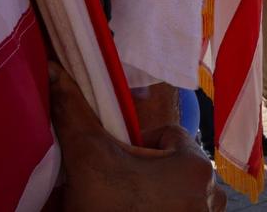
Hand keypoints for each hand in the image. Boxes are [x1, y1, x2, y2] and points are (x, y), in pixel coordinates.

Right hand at [50, 62, 224, 211]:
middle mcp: (212, 195)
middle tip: (117, 189)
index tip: (118, 164)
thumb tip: (54, 68)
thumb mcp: (88, 157)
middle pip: (174, 166)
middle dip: (145, 174)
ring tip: (123, 205)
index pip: (168, 135)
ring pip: (178, 194)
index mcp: (197, 165)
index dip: (137, 146)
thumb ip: (74, 111)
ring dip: (154, 198)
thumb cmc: (108, 207)